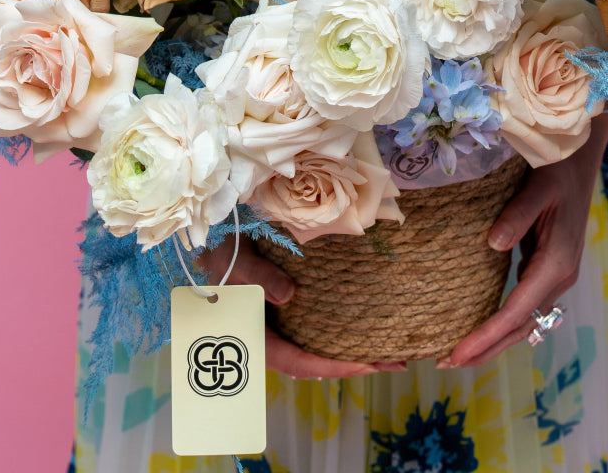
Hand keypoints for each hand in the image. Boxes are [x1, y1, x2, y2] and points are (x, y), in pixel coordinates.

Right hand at [197, 237, 405, 378]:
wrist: (211, 240)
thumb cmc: (221, 252)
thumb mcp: (236, 261)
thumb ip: (258, 277)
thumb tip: (289, 296)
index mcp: (257, 337)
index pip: (299, 363)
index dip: (332, 367)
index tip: (367, 365)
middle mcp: (273, 339)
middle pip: (317, 361)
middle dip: (356, 363)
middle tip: (396, 360)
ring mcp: (282, 327)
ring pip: (319, 348)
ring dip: (352, 350)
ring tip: (390, 347)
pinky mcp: (288, 313)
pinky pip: (317, 330)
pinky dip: (341, 332)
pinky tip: (364, 326)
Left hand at [439, 116, 607, 369]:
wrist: (580, 160)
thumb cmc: (557, 170)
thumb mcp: (537, 187)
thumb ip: (517, 216)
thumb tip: (493, 244)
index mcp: (557, 263)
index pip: (516, 311)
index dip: (487, 335)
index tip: (458, 353)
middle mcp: (560, 276)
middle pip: (521, 327)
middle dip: (486, 348)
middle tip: (446, 363)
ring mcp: (556, 275)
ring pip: (524, 320)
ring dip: (494, 339)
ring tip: (458, 353)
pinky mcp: (549, 268)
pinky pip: (524, 304)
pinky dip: (503, 321)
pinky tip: (481, 325)